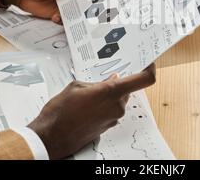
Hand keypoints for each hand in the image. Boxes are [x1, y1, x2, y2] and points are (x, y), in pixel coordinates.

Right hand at [27, 63, 155, 159]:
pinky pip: (112, 110)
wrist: (50, 138)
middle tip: (104, 76)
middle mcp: (116, 107)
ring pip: (119, 99)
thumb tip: (111, 79)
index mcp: (111, 92)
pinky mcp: (108, 127)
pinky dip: (105, 104)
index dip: (149, 69)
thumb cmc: (59, 113)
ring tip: (89, 93)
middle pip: (128, 88)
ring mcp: (113, 119)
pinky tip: (87, 104)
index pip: (143, 80)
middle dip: (118, 81)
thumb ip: (98, 82)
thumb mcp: (76, 87)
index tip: (148, 62)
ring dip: (109, 94)